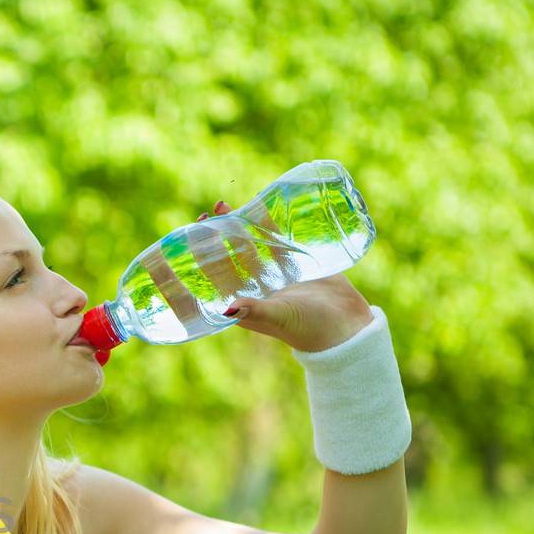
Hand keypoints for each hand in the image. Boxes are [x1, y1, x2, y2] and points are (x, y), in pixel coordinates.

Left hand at [200, 200, 374, 352]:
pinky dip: (266, 224)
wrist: (347, 328)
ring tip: (224, 205)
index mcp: (242, 305)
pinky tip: (258, 206)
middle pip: (227, 258)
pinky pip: (275, 240)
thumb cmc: (309, 329)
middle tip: (204, 215)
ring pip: (249, 245)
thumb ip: (255, 310)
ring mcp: (274, 275)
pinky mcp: (295, 264)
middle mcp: (254, 289)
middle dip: (214, 238)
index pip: (212, 280)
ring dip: (236, 227)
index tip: (186, 241)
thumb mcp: (278, 317)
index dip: (197, 262)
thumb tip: (226, 307)